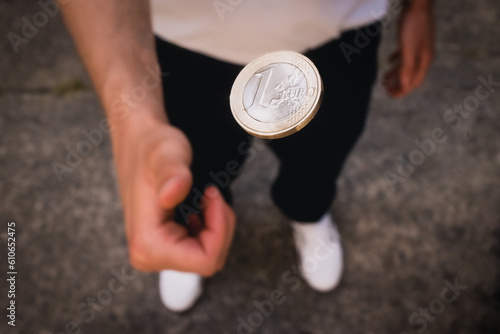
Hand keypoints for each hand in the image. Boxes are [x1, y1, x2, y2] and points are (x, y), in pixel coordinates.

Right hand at [113, 118, 235, 276]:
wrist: (138, 142)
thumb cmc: (153, 146)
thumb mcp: (167, 153)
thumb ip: (172, 173)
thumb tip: (170, 195)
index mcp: (147, 245)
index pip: (205, 260)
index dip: (219, 229)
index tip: (211, 194)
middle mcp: (148, 256)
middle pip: (208, 260)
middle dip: (220, 226)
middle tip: (210, 193)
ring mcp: (155, 253)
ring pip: (207, 255)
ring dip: (215, 225)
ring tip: (203, 197)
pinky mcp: (163, 247)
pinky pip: (200, 248)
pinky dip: (208, 227)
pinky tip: (198, 206)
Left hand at [384, 2, 433, 97]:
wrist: (418, 3)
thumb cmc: (413, 25)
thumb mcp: (409, 49)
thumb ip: (408, 68)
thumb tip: (405, 86)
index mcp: (424, 61)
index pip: (414, 83)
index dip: (401, 91)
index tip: (388, 94)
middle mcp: (423, 56)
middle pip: (411, 76)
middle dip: (398, 84)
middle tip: (384, 87)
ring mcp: (419, 47)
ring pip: (407, 66)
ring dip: (395, 74)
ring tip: (384, 78)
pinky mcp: (413, 39)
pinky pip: (405, 55)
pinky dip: (397, 60)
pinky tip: (389, 60)